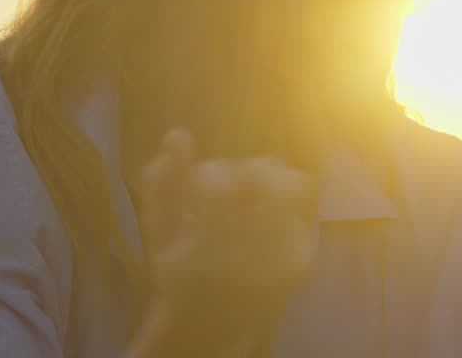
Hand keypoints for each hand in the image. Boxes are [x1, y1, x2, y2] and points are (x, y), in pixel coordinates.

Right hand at [132, 128, 316, 356]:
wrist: (210, 326)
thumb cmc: (178, 274)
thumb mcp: (159, 230)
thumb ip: (163, 181)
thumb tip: (178, 134)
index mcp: (207, 239)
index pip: (223, 178)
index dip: (212, 175)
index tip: (201, 191)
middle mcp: (250, 247)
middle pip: (265, 175)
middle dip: (247, 174)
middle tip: (233, 190)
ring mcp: (282, 256)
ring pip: (292, 187)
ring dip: (271, 185)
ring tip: (254, 200)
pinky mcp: (302, 263)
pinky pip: (303, 215)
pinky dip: (285, 212)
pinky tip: (266, 226)